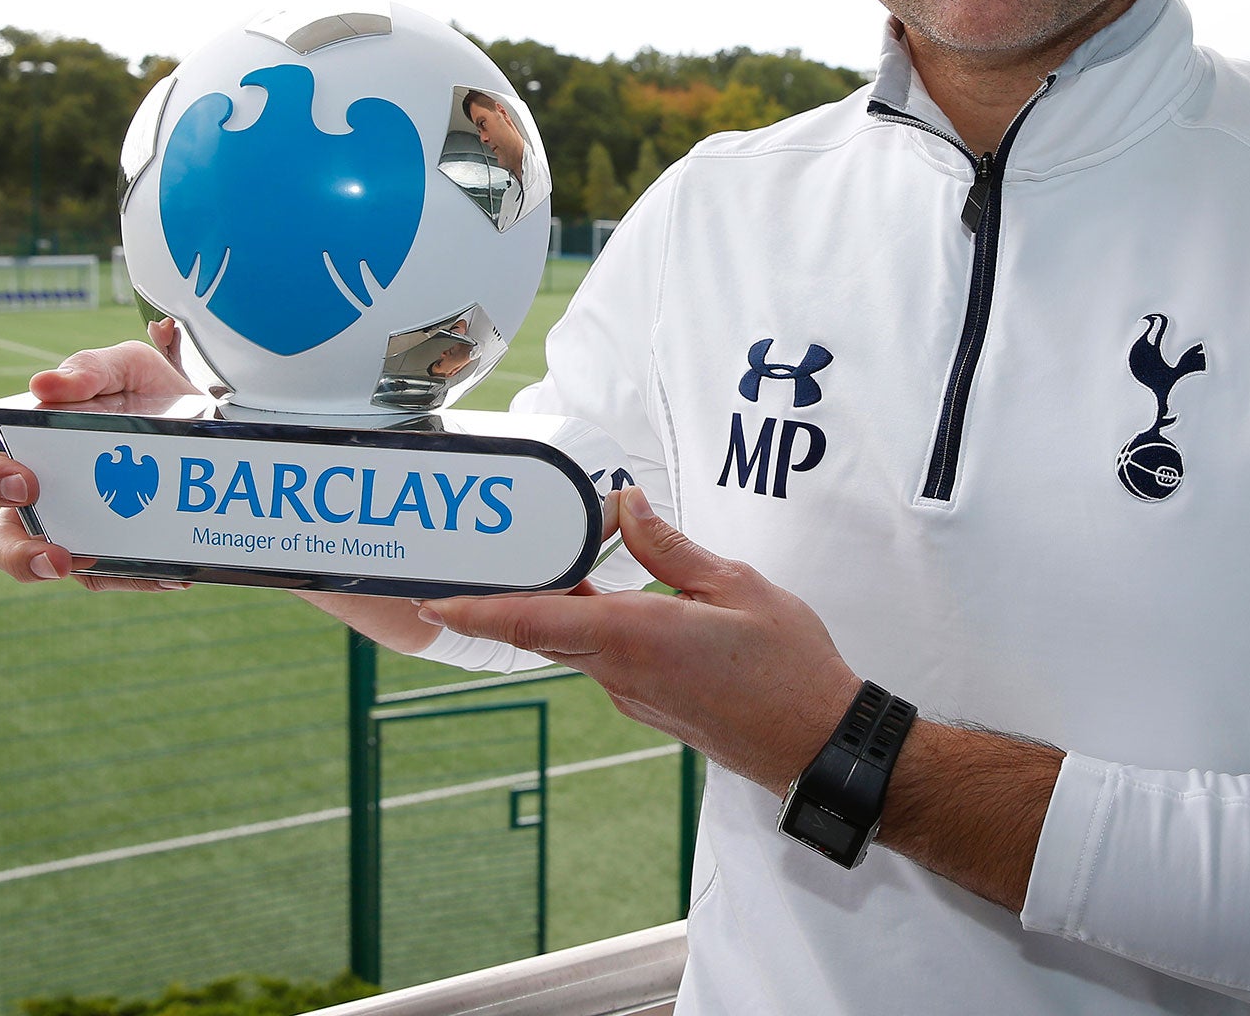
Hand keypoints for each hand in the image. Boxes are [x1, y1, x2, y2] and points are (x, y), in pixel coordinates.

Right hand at [0, 323, 200, 591]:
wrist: (210, 424)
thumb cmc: (149, 393)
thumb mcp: (129, 367)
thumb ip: (90, 368)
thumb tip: (45, 384)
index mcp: (28, 448)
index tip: (24, 481)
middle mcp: (39, 498)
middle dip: (15, 550)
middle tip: (53, 547)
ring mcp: (74, 530)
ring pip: (43, 568)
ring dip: (59, 574)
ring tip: (84, 567)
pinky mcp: (114, 556)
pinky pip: (115, 578)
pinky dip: (140, 578)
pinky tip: (171, 572)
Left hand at [416, 489, 860, 794]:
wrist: (816, 744)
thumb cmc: (787, 667)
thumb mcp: (735, 586)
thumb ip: (669, 548)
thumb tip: (625, 506)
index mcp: (633, 637)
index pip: (533, 619)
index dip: (477, 609)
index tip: (432, 599)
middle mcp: (618, 673)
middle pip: (542, 629)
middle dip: (505, 596)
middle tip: (481, 556)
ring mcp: (631, 696)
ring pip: (571, 643)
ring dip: (553, 606)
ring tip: (549, 558)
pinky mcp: (648, 706)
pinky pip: (600, 659)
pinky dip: (588, 625)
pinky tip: (606, 594)